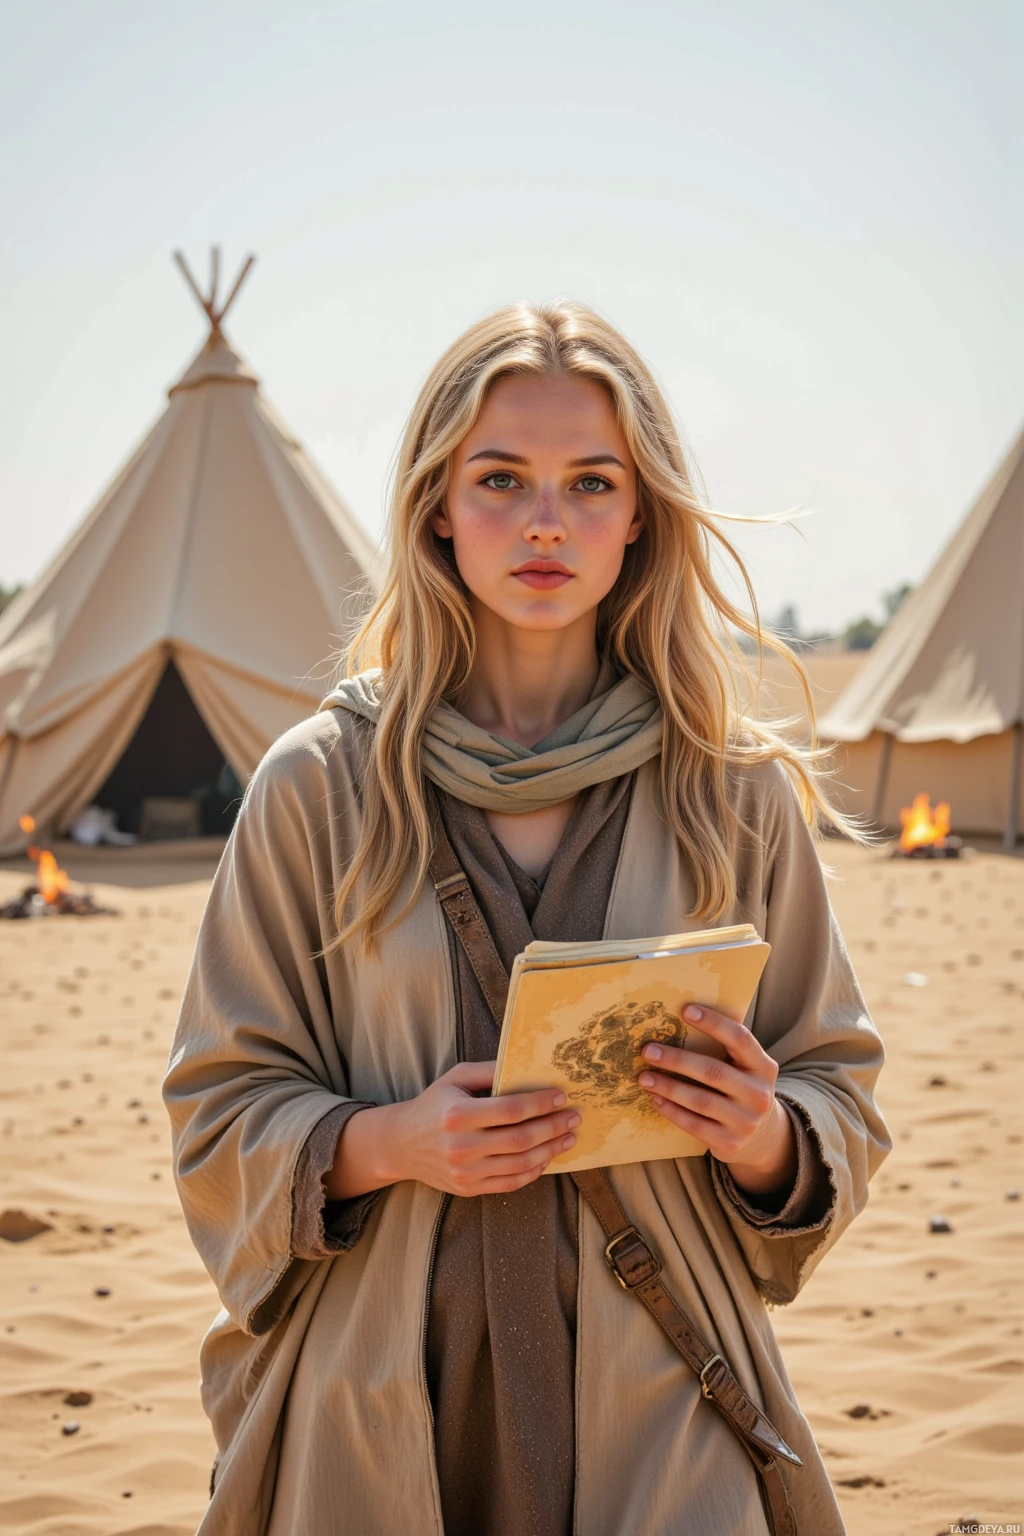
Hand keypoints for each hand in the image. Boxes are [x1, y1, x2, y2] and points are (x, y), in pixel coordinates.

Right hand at [328, 1061, 580, 1200]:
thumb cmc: (435, 1104)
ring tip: (568, 1137)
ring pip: (520, 1165)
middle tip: (574, 1117)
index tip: (561, 1096)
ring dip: (550, 1150)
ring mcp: (464, 1172)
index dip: (540, 1104)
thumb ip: (490, 1071)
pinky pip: (510, 1183)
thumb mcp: (456, 1078)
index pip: (510, 1110)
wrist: (403, 1145)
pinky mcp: (468, 1189)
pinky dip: (534, 1171)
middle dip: (553, 1127)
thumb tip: (530, 1067)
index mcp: (457, 1114)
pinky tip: (547, 1157)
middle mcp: (460, 1146)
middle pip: (520, 1139)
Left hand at [637, 1005, 795, 1200]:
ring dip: (668, 1087)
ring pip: (700, 1101)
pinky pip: (693, 1124)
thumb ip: (726, 1046)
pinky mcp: (729, 1143)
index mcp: (764, 1067)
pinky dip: (671, 1110)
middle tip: (648, 1051)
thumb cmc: (742, 1087)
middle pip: (713, 1072)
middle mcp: (759, 1095)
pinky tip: (655, 1098)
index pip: (741, 1039)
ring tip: (644, 1076)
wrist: (761, 1136)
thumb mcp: (746, 1068)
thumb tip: (685, 1012)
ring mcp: (746, 1121)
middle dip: (677, 1060)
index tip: (685, 1010)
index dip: (714, 1023)